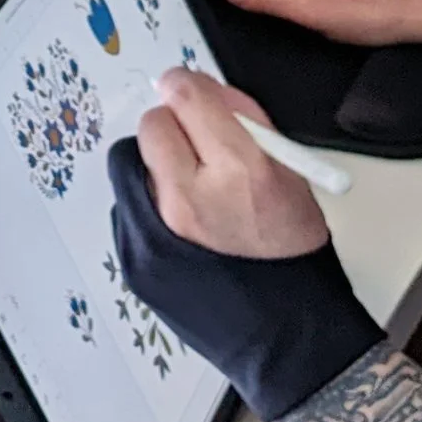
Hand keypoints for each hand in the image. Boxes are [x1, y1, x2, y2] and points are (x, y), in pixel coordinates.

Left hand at [109, 80, 384, 421]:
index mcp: (240, 170)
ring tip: (190, 191)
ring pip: (131, 166)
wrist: (284, 335)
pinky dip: (148, 206)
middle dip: (171, 127)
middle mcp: (191, 199)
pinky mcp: (135, 260)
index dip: (185, 86)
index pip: (188, 98)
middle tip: (193, 144)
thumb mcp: (290, 173)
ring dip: (156, 166)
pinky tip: (181, 227)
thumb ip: (246, 124)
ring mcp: (156, 234)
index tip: (184, 89)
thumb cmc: (293, 253)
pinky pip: (128, 208)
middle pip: (152, 126)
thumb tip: (203, 90)